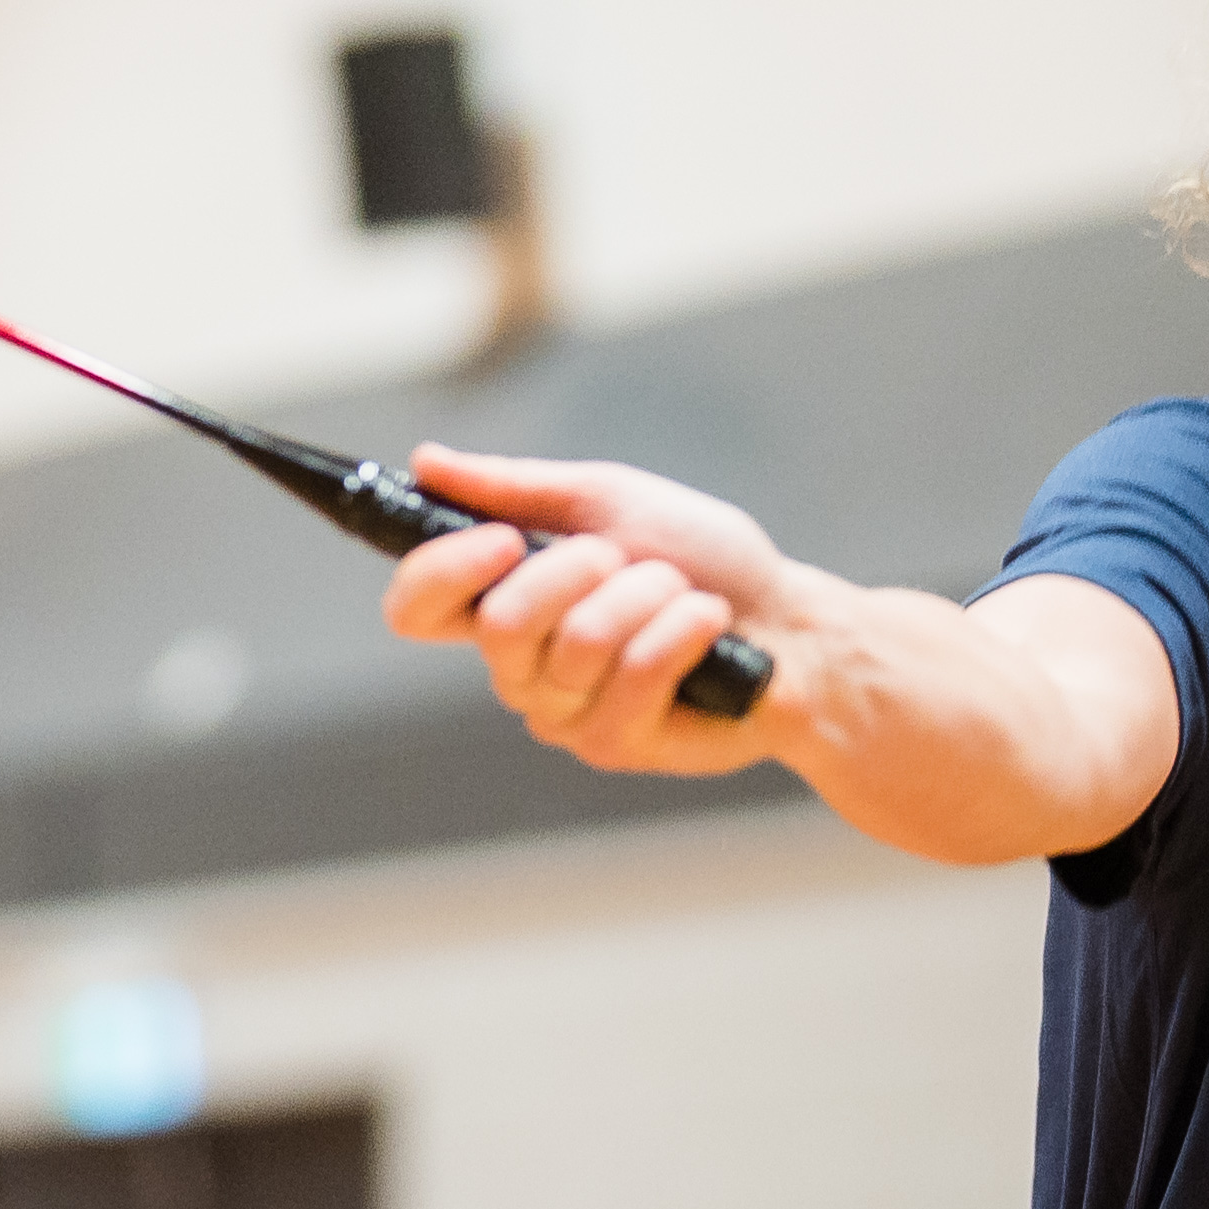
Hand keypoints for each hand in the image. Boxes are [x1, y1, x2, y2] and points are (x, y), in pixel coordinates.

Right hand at [381, 444, 793, 773]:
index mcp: (503, 603)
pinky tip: (711, 627)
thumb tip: (425, 464)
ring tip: (683, 595)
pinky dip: (684, 627)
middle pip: (501, 625)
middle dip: (580, 571)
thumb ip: (515, 490)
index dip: (440, 574)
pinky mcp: (616, 745)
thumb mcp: (608, 501)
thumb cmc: (700, 559)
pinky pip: (636, 672)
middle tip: (627, 559)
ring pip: (580, 644)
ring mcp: (565, 714)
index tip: (502, 540)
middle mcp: (520, 669)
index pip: (416, 609)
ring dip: (649, 596)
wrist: (792, 623)